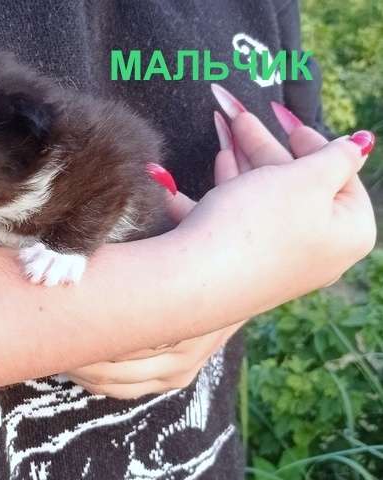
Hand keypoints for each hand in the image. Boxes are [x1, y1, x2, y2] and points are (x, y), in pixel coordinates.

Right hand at [68, 85, 376, 399]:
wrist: (196, 280)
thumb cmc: (256, 226)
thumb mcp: (306, 178)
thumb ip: (337, 156)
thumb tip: (362, 144)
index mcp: (349, 234)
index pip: (343, 178)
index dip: (314, 144)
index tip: (288, 123)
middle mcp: (319, 256)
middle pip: (298, 189)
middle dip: (265, 150)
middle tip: (242, 119)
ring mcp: (278, 266)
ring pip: (262, 206)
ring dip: (241, 168)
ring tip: (221, 137)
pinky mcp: (242, 272)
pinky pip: (236, 227)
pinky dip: (222, 200)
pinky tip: (201, 181)